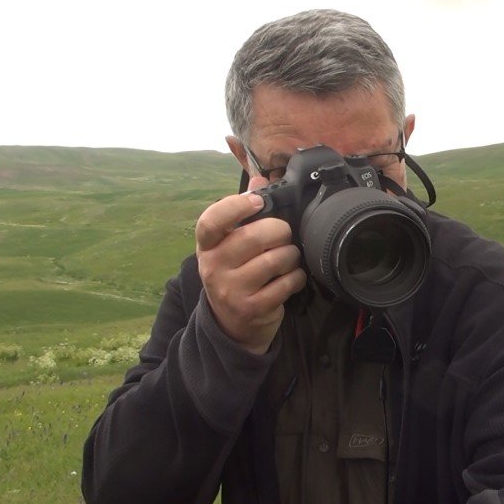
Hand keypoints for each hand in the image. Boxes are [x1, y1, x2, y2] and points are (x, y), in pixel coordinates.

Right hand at [195, 183, 306, 353]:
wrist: (231, 325)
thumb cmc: (235, 274)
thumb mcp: (230, 245)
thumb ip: (243, 211)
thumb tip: (259, 178)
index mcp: (207, 246)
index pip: (211, 222)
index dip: (235, 206)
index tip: (258, 201)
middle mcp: (214, 267)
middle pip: (254, 237)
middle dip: (280, 231)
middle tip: (285, 235)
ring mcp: (232, 290)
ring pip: (275, 260)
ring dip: (291, 256)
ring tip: (289, 258)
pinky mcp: (253, 308)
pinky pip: (285, 284)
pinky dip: (296, 277)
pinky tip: (292, 277)